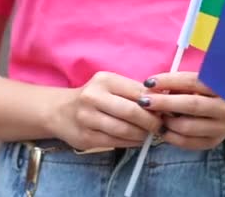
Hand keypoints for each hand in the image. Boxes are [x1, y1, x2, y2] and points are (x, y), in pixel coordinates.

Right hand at [47, 72, 161, 150]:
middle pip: (132, 112)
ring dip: (142, 134)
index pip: (137, 92)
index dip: (155, 103)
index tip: (165, 110)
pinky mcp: (85, 138)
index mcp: (104, 80)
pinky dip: (131, 143)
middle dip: (151, 121)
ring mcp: (87, 118)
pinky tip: (136, 140)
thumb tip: (164, 99)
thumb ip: (133, 91)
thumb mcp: (110, 86)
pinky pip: (115, 142)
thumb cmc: (93, 97)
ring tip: (149, 133)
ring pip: (124, 130)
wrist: (59, 111)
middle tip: (160, 126)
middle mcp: (93, 97)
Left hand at [140, 72, 224, 149]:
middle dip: (164, 103)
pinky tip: (163, 130)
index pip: (192, 82)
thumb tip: (157, 85)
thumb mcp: (211, 77)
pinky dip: (172, 138)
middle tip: (144, 101)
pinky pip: (190, 143)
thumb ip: (187, 80)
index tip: (149, 82)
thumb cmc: (223, 88)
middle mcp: (224, 107)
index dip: (169, 81)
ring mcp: (221, 126)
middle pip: (191, 105)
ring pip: (189, 127)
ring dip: (166, 122)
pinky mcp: (215, 141)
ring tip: (153, 116)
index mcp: (223, 85)